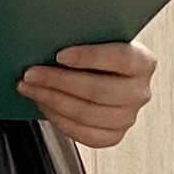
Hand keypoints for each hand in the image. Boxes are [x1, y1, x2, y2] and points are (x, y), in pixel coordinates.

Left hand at [22, 41, 156, 148]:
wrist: (106, 74)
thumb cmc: (98, 52)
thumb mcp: (98, 38)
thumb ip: (85, 38)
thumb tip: (49, 42)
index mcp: (143, 62)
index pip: (119, 58)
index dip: (89, 57)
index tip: (60, 55)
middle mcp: (140, 92)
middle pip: (98, 91)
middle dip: (58, 82)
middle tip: (31, 74)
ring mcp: (128, 117)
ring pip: (86, 114)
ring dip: (51, 100)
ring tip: (30, 88)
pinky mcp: (114, 135)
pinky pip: (83, 133)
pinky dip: (58, 119)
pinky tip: (44, 105)